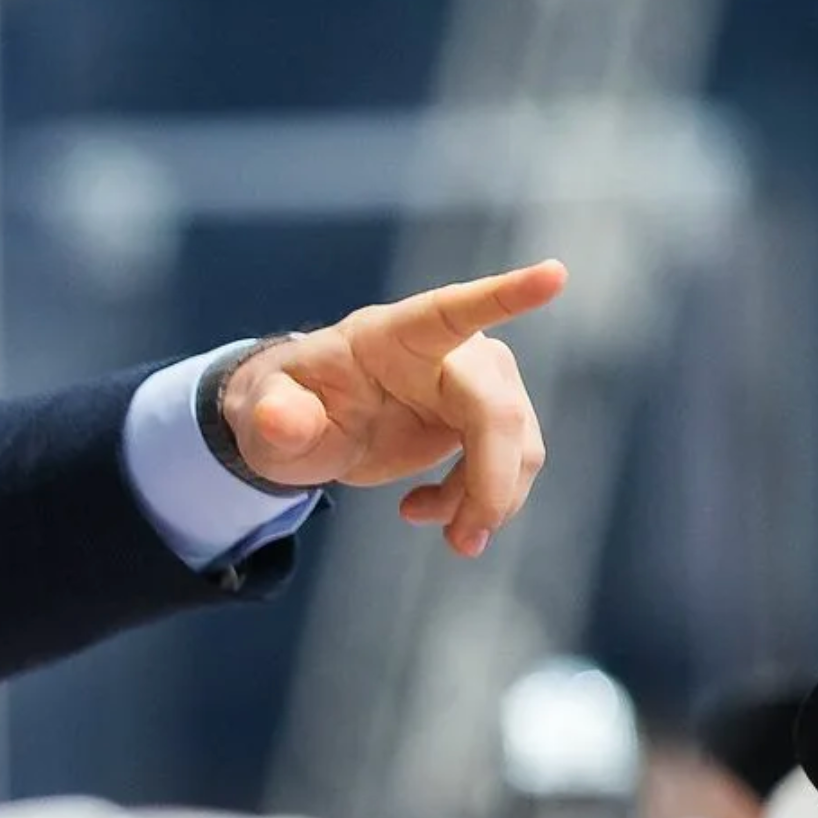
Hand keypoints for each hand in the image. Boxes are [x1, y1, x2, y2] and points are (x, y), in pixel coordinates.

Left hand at [222, 260, 567, 557]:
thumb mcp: (263, 417)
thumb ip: (274, 417)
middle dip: (493, 478)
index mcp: (390, 335)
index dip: (503, 295)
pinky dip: (479, 503)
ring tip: (449, 537)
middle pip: (497, 408)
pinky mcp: (482, 419)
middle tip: (466, 541)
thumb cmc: (282, 408)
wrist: (301, 428)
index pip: (451, 310)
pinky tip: (427, 512)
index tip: (554, 275)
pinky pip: (508, 465)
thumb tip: (280, 420)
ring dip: (492, 500)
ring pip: (518, 443)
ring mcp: (472, 384)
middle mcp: (445, 352)